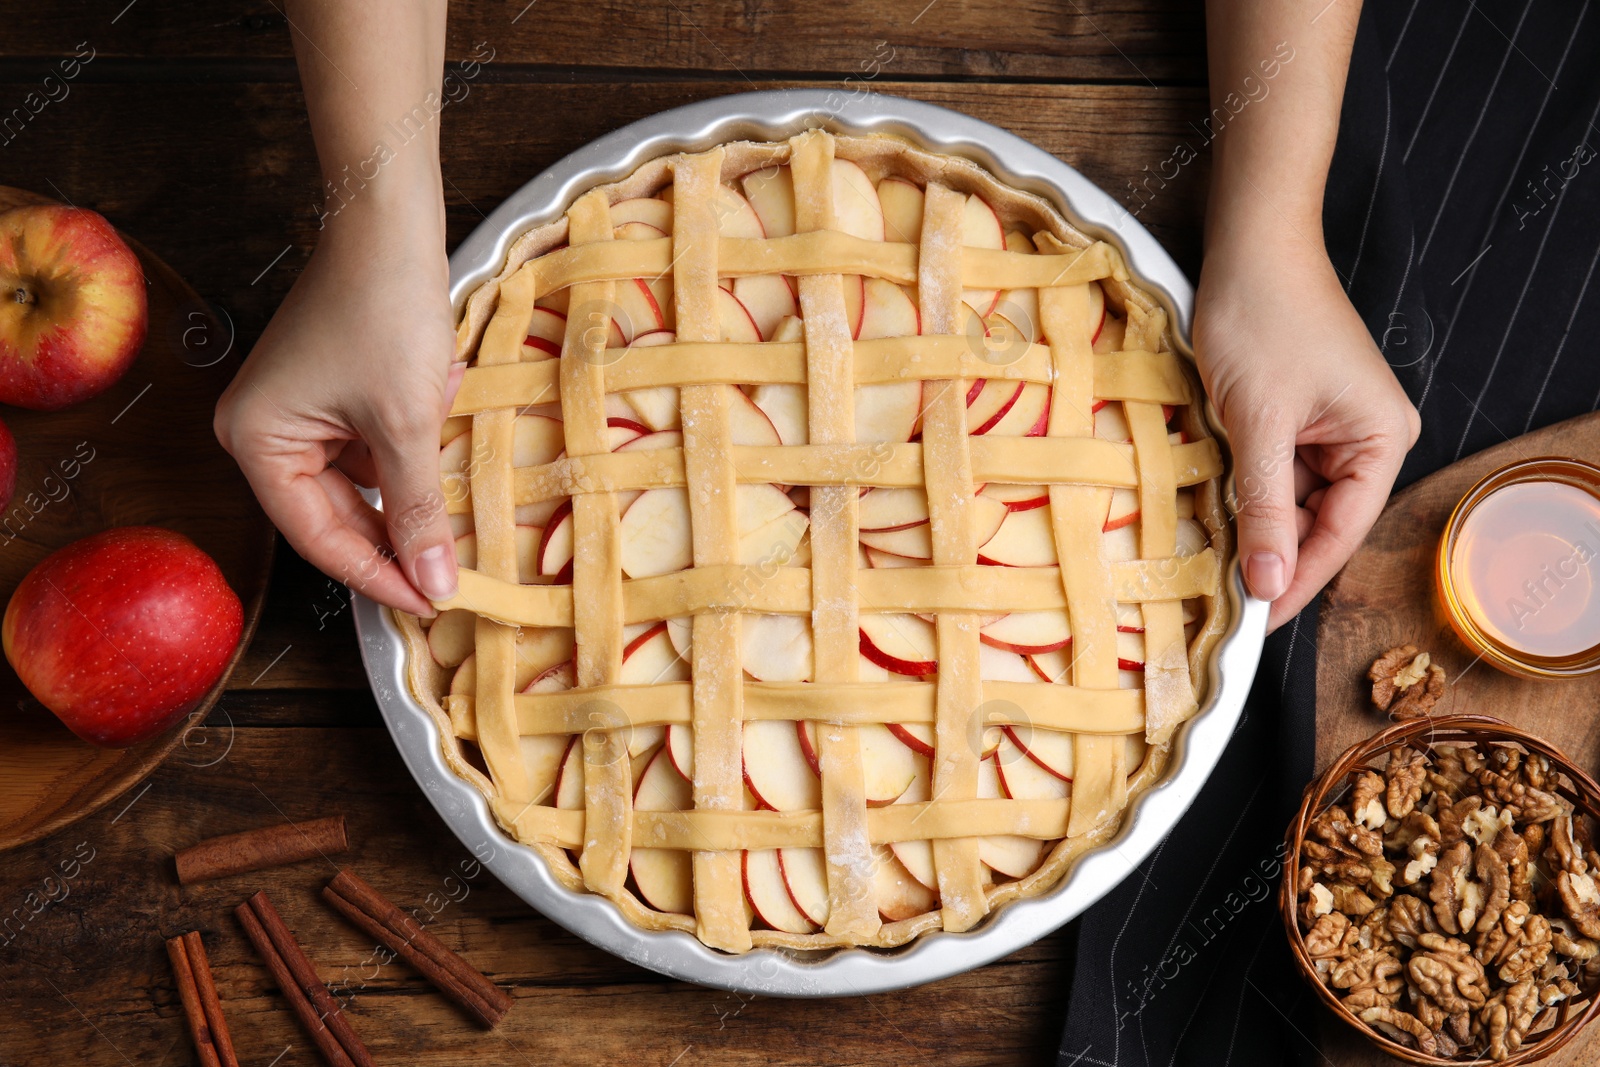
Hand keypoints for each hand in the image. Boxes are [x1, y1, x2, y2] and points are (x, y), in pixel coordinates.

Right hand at [213, 205, 459, 615]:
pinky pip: (374, 448)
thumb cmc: (385, 312)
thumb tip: (434, 584)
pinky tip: (444, 424)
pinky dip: (413, 452)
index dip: (379, 577)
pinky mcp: (332, 392)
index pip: (320, 539)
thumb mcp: (407, 424)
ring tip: (460, 508)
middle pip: (338, 516)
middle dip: (400, 540)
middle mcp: (264, 432)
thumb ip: (418, 510)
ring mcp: (298, 412)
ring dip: (413, 494)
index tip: (431, 604)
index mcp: (257, 444)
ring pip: (363, 485)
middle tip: (454, 578)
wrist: (390, 221)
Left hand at [1193, 236, 1419, 630]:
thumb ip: (1267, 505)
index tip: (1254, 622)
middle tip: (1218, 603)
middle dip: (1268, 555)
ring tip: (1205, 561)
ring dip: (1249, 524)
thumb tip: (1269, 582)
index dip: (1295, 580)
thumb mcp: (1259, 421)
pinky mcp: (1294, 417)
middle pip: (1316, 522)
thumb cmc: (1262, 318)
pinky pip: (1270, 471)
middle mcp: (1367, 439)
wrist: (1249, 245)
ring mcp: (1330, 428)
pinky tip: (1207, 515)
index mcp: (1382, 440)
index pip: (1340, 533)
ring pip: (1288, 501)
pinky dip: (1241, 491)